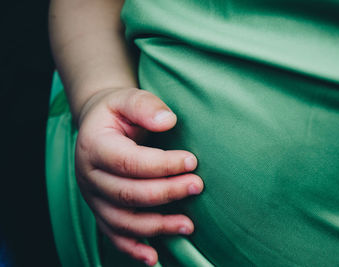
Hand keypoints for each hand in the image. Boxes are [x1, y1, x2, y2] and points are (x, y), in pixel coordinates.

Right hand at [75, 87, 202, 265]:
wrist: (98, 126)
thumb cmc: (117, 111)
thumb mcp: (127, 98)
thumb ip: (146, 106)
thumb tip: (168, 121)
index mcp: (94, 146)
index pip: (129, 162)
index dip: (161, 165)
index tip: (192, 160)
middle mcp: (89, 176)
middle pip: (128, 194)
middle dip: (166, 193)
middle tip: (198, 186)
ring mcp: (93, 198)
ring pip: (123, 221)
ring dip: (157, 226)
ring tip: (189, 225)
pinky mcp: (100, 211)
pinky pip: (113, 235)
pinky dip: (133, 249)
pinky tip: (154, 257)